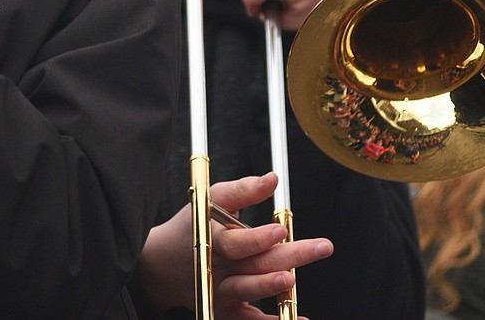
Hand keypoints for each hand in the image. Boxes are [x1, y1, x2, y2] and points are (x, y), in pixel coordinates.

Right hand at [139, 173, 332, 318]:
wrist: (163, 264)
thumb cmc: (193, 225)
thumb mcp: (210, 200)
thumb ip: (243, 190)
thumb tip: (273, 179)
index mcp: (211, 238)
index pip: (235, 242)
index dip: (257, 238)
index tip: (280, 229)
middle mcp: (215, 267)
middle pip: (253, 264)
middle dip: (289, 256)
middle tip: (322, 247)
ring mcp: (219, 292)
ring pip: (247, 291)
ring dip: (269, 287)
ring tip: (292, 280)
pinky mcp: (226, 311)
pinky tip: (300, 318)